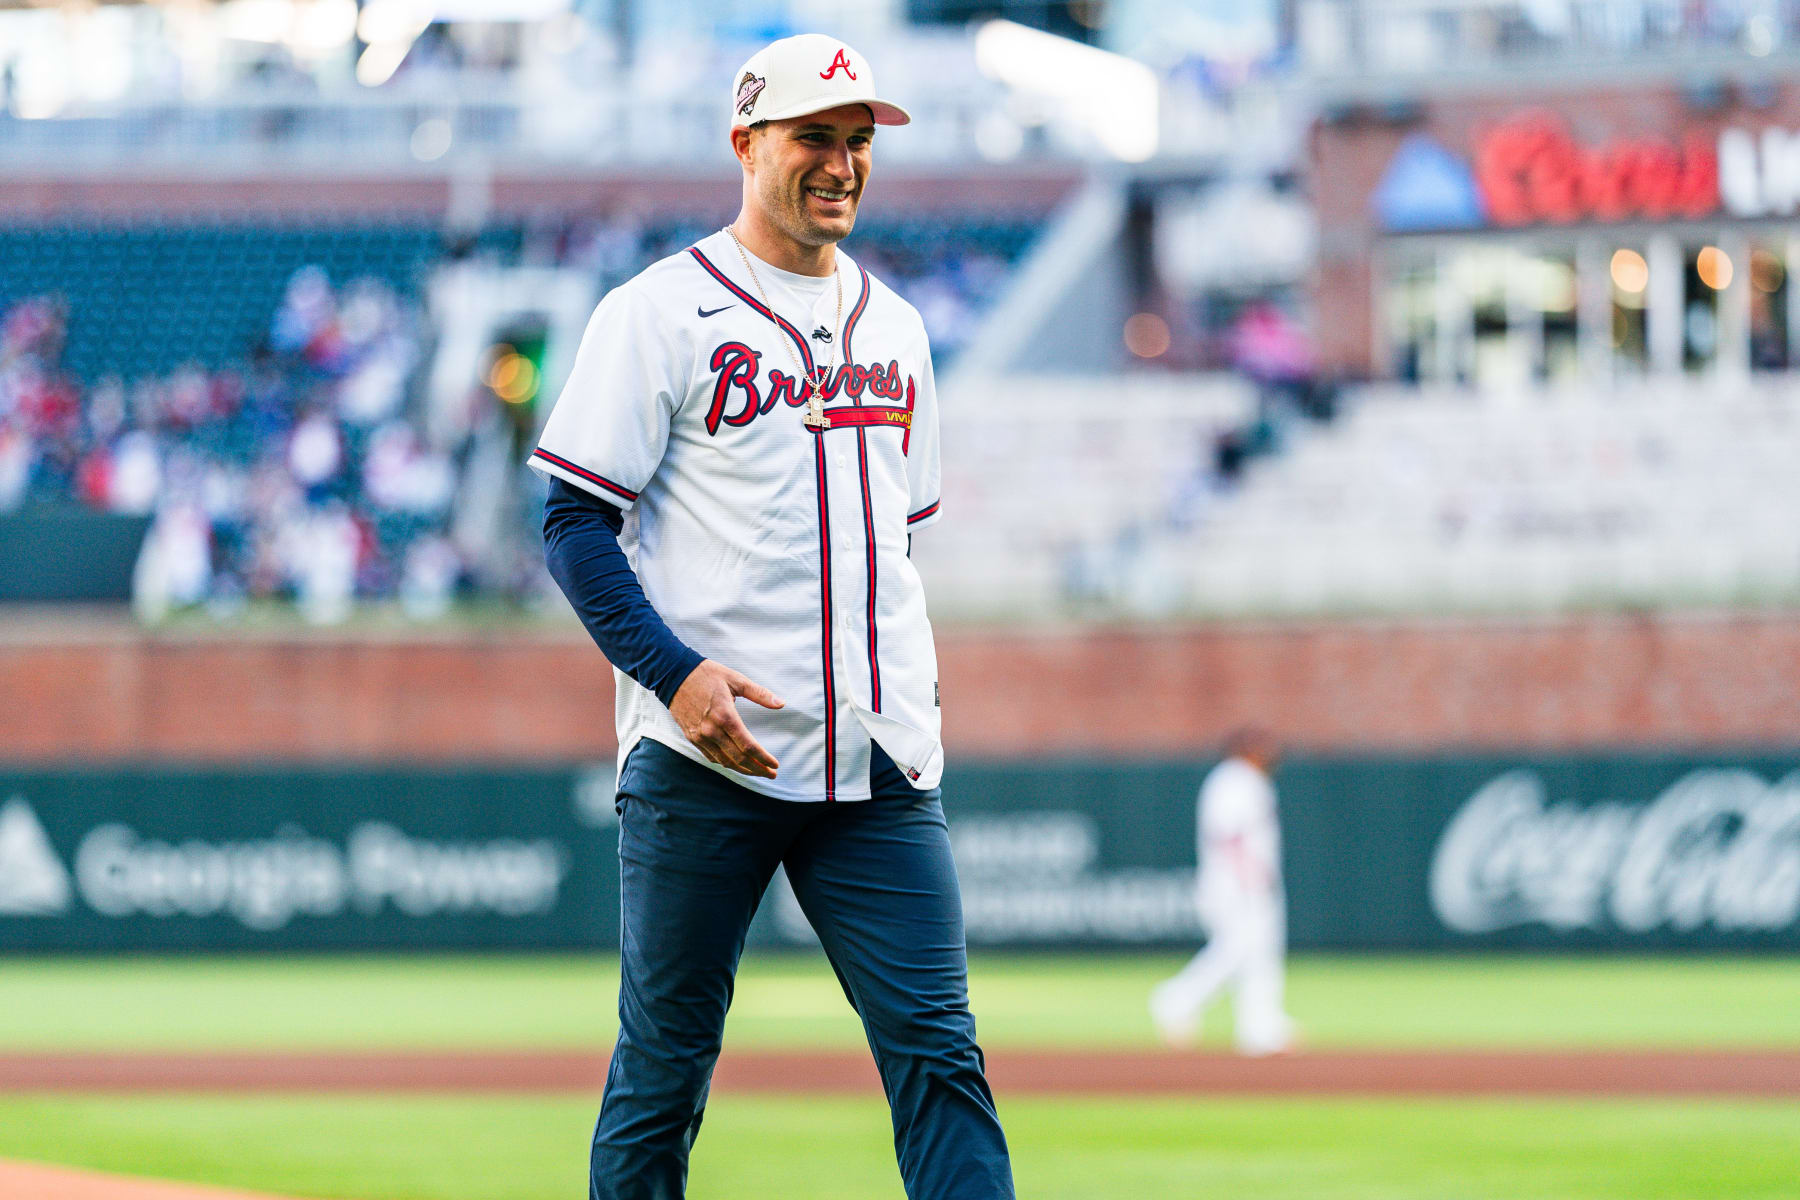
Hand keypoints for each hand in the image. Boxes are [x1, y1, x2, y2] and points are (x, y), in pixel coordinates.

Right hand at [668, 660, 784, 778]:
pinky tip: (736, 764)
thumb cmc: (706, 674)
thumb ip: (759, 693)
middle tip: (771, 774)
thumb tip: (781, 703)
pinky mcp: (692, 737)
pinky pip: (711, 757)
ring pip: (724, 762)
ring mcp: (700, 736)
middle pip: (738, 759)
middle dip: (757, 769)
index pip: (748, 746)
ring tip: (758, 772)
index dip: (763, 758)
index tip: (775, 765)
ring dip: (743, 770)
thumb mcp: (736, 679)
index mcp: (725, 716)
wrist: (673, 674)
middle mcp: (711, 730)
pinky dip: (726, 763)